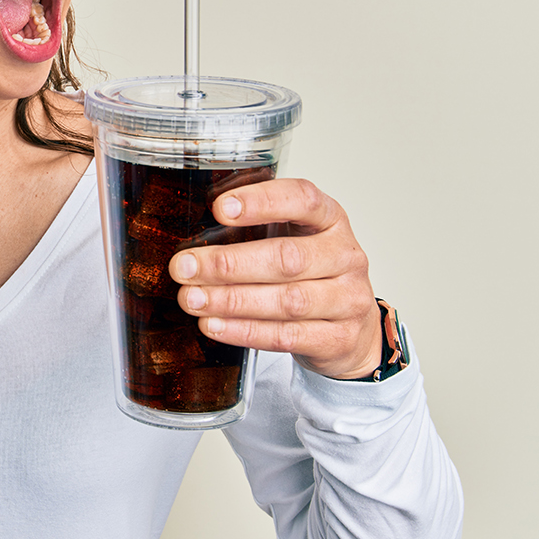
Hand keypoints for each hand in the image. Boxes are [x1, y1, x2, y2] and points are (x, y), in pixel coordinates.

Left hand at [169, 179, 381, 379]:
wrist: (353, 331)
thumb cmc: (313, 275)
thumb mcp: (295, 239)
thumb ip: (256, 230)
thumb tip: (193, 235)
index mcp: (331, 219)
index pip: (303, 199)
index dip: (262, 201)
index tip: (220, 208)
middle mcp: (344, 256)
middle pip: (287, 258)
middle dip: (228, 264)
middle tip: (185, 267)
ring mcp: (347, 299)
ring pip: (286, 301)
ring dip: (231, 301)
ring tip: (193, 299)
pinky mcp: (339, 339)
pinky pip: (287, 336)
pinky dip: (244, 331)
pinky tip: (214, 324)